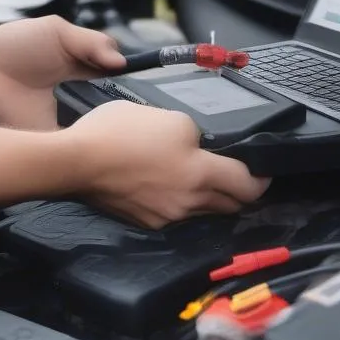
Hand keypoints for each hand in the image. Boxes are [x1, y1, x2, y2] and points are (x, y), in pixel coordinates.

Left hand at [0, 16, 125, 129]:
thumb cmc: (18, 45)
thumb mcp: (59, 31)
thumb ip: (93, 42)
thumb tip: (121, 63)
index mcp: (87, 69)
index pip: (120, 79)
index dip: (130, 81)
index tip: (135, 82)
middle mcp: (83, 95)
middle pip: (115, 105)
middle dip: (124, 106)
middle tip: (129, 104)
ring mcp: (70, 117)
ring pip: (99, 126)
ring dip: (106, 122)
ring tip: (109, 118)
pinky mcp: (54, 136)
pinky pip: (76, 144)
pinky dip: (85, 140)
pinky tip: (88, 130)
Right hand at [65, 100, 270, 227]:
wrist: (75, 162)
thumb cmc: (123, 133)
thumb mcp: (172, 118)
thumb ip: (197, 136)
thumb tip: (201, 149)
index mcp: (201, 175)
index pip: (248, 187)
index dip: (262, 179)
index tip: (264, 171)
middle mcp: (189, 203)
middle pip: (230, 205)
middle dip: (239, 191)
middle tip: (239, 174)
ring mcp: (165, 217)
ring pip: (203, 211)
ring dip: (210, 198)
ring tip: (202, 177)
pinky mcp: (144, 221)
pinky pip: (175, 214)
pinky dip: (181, 201)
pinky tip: (168, 183)